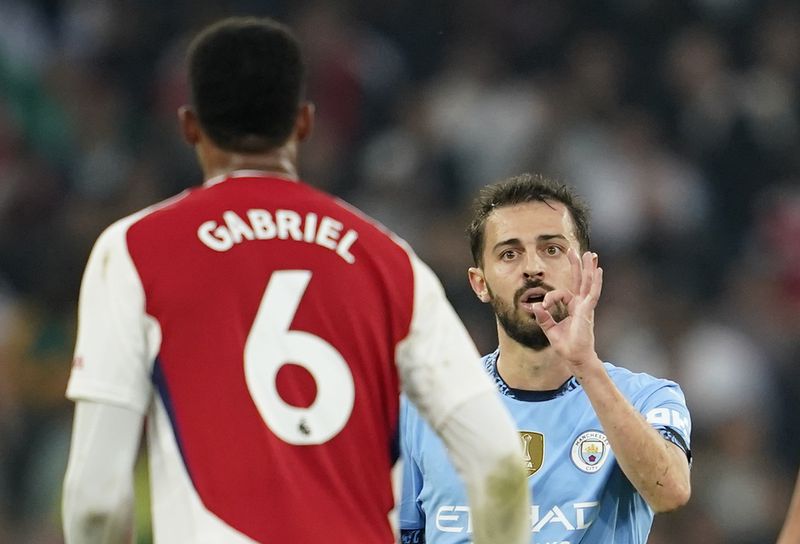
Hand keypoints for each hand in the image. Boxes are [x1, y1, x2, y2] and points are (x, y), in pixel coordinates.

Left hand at [532, 249, 602, 372]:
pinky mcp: (588, 311)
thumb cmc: (566, 345)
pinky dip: (596, 281)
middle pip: (578, 280)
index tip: (541, 306)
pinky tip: (598, 270)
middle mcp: (580, 304)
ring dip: (588, 268)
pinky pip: (592, 293)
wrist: (574, 357)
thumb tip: (535, 306)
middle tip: (572, 249)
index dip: (549, 298)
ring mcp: (585, 307)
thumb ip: (543, 317)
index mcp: (572, 307)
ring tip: (590, 254)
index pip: (560, 294)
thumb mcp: (549, 329)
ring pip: (587, 283)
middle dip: (576, 265)